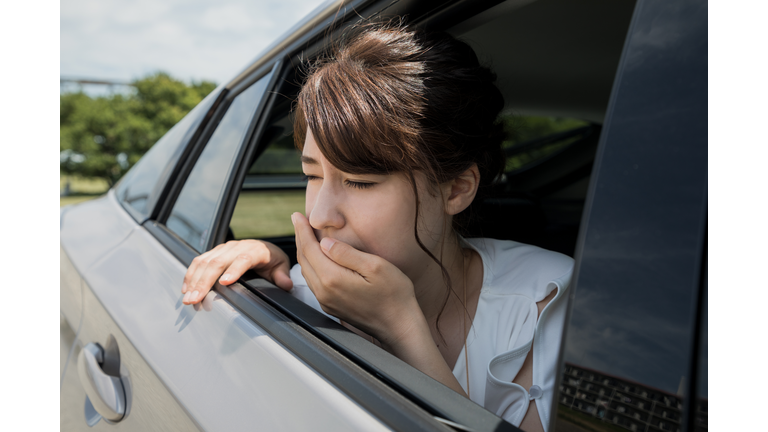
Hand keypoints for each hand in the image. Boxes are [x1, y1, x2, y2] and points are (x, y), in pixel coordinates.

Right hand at [181, 240, 292, 304]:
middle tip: (196, 299)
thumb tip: (286, 285)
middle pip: (218, 261)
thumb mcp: (281, 267)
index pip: (243, 258)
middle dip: (205, 281)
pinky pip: (199, 261)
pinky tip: (186, 288)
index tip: (225, 283)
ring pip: (205, 261)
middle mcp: (237, 246)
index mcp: (255, 249)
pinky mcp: (215, 252)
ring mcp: (224, 248)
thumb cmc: (273, 261)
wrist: (265, 249)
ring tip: (188, 298)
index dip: (234, 269)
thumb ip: (282, 276)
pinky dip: (191, 274)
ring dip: (194, 280)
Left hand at [292, 212, 421, 346]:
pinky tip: (316, 257)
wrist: (398, 326)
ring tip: (305, 236)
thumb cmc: (393, 294)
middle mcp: (324, 292)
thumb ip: (347, 253)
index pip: (309, 248)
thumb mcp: (375, 266)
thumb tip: (325, 243)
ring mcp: (326, 301)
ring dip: (304, 252)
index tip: (297, 215)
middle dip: (300, 238)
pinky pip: (313, 282)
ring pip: (306, 271)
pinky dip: (310, 265)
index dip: (302, 230)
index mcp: (332, 279)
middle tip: (297, 220)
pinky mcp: (331, 307)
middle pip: (304, 260)